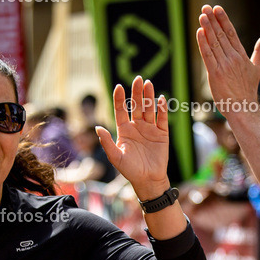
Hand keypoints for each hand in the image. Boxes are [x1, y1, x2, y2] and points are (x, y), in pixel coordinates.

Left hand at [96, 76, 170, 198]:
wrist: (148, 180)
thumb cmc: (130, 170)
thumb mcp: (116, 157)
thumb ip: (107, 142)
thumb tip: (97, 128)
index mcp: (124, 130)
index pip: (120, 110)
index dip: (119, 99)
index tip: (118, 87)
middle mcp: (136, 126)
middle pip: (136, 106)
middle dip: (136, 93)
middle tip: (138, 79)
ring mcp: (150, 129)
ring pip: (149, 109)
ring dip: (148, 97)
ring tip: (148, 84)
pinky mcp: (162, 134)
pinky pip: (162, 119)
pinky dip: (161, 109)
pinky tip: (160, 99)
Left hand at [196, 5, 259, 117]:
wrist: (243, 107)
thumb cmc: (248, 89)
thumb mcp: (256, 67)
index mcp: (241, 55)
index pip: (231, 33)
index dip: (224, 20)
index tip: (218, 9)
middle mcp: (233, 58)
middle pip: (221, 35)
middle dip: (213, 20)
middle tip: (206, 7)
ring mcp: (224, 66)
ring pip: (214, 43)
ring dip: (207, 28)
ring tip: (202, 15)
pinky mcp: (215, 74)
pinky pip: (208, 55)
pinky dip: (203, 43)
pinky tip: (199, 32)